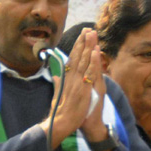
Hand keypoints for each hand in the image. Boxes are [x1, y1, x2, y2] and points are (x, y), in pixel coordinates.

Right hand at [43, 29, 104, 148]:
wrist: (62, 122)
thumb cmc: (60, 111)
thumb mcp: (58, 95)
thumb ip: (58, 84)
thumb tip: (55, 76)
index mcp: (66, 78)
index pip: (72, 58)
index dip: (77, 46)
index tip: (81, 36)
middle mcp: (71, 77)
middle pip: (78, 56)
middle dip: (83, 41)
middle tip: (88, 29)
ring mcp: (77, 82)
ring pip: (84, 60)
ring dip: (88, 46)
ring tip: (92, 34)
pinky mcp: (84, 88)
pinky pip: (89, 72)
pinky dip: (92, 61)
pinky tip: (95, 51)